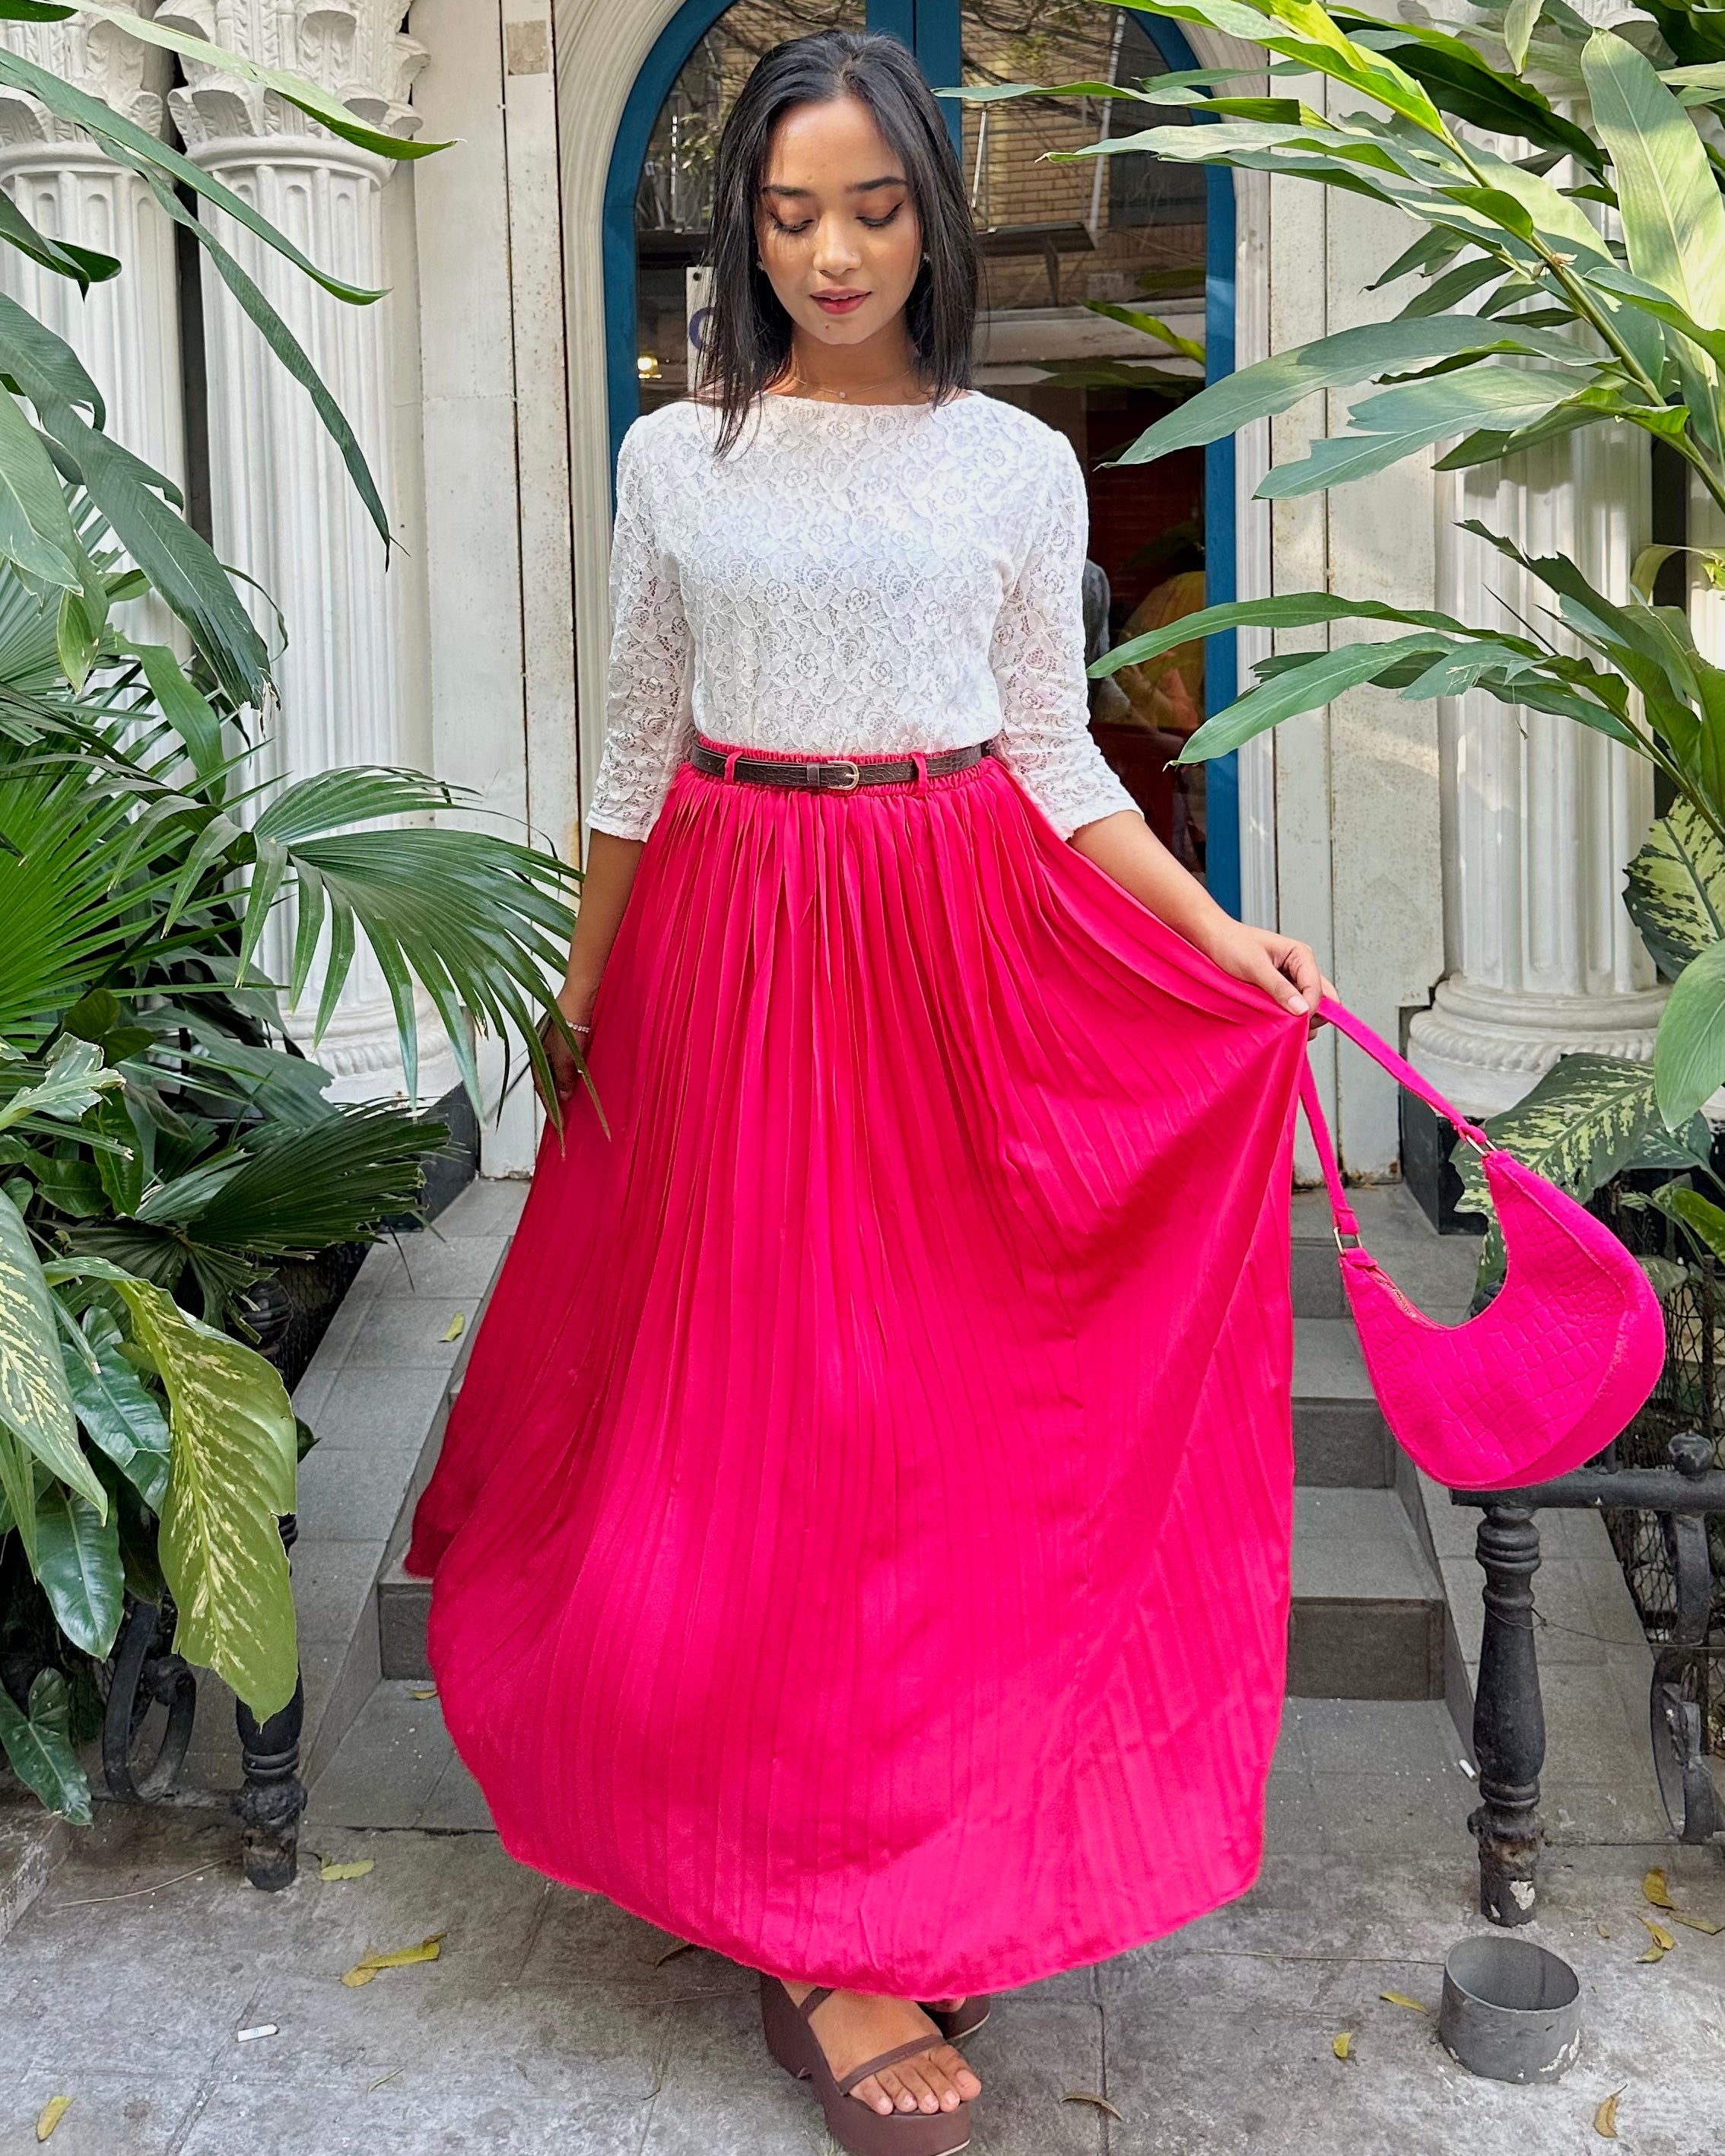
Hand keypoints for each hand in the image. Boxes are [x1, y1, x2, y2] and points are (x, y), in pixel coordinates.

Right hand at [535, 983, 594, 1110]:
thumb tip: (564, 1096)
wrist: (579, 998)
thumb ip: (564, 1077)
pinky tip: (576, 1080)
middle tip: (561, 1118)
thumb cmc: (569, 1020)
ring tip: (568, 1104)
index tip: (558, 1124)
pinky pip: (564, 1064)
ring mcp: (553, 1044)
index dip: (551, 1108)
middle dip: (552, 1101)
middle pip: (546, 1082)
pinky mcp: (565, 1039)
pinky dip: (569, 1076)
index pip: (542, 1089)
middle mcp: (542, 1051)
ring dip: (561, 1089)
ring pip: (555, 1073)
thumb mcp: (566, 1056)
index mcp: (537, 1056)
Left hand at [1199, 920, 1335, 1033]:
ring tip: (1279, 1025)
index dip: (1310, 1009)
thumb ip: (1279, 988)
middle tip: (1291, 1027)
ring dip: (1299, 1019)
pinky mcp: (1280, 990)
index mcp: (1301, 955)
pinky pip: (1292, 1007)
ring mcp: (1292, 979)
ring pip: (1308, 1006)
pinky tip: (1273, 1021)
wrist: (1214, 940)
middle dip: (1311, 1016)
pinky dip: (1287, 1018)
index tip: (1295, 1024)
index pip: (1318, 989)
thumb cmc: (1232, 944)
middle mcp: (1301, 967)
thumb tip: (1302, 1009)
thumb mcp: (1255, 966)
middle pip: (1322, 998)